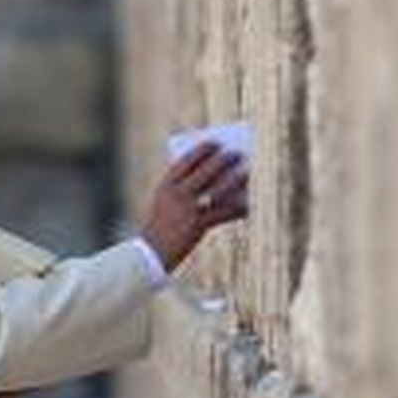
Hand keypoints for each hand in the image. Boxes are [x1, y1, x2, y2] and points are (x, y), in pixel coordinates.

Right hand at [139, 140, 248, 271]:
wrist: (149, 254)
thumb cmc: (160, 227)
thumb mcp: (164, 203)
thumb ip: (181, 188)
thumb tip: (215, 178)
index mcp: (165, 186)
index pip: (185, 161)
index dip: (201, 150)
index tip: (215, 143)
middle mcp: (176, 194)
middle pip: (204, 172)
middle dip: (222, 161)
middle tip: (237, 153)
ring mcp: (186, 210)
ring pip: (216, 189)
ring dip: (234, 179)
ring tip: (247, 172)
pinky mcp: (197, 226)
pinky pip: (222, 213)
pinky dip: (237, 208)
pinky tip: (248, 205)